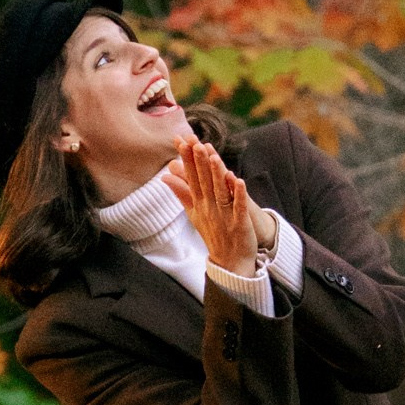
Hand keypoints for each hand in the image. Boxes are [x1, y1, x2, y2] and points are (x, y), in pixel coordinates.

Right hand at [164, 135, 262, 276]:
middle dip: (199, 162)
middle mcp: (209, 208)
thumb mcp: (193, 213)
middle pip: (204, 181)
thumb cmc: (213, 234)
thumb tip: (165, 177)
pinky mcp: (240, 223)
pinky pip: (239, 206)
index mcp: (199, 204)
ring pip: (219, 191)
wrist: (229, 262)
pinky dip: (239, 194)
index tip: (182, 142)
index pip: (191, 178)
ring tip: (213, 156)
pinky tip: (239, 180)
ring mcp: (224, 216)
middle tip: (194, 142)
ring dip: (216, 174)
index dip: (187, 160)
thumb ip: (181, 193)